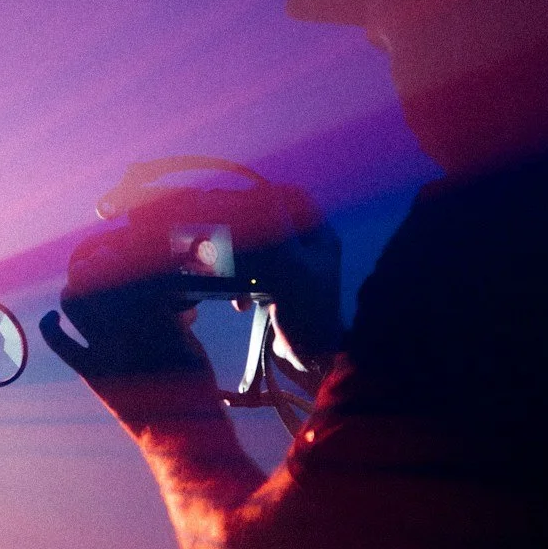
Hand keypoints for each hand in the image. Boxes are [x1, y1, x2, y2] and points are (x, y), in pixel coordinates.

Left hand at [38, 226, 214, 403]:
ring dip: (73, 290)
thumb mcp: (189, 343)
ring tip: (77, 286)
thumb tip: (159, 296)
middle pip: (100, 279)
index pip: (133, 270)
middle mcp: (129, 327)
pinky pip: (61, 344)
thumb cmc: (192, 387)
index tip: (124, 246)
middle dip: (97, 264)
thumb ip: (170, 316)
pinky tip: (52, 318)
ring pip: (76, 303)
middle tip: (99, 260)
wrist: (180, 432)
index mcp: (157, 316)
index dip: (126, 253)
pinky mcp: (91, 372)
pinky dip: (51, 327)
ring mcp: (107, 349)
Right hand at [241, 195, 342, 371]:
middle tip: (226, 237)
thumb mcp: (291, 262)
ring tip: (230, 275)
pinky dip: (246, 287)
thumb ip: (278, 227)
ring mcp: (296, 270)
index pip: (295, 200)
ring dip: (243, 263)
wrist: (311, 355)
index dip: (269, 194)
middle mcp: (310, 249)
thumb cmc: (306, 306)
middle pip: (275, 225)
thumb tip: (266, 193)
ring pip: (263, 251)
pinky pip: (259, 277)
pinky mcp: (283, 291)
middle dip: (249, 234)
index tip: (241, 199)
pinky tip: (240, 303)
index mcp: (320, 237)